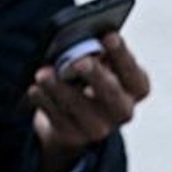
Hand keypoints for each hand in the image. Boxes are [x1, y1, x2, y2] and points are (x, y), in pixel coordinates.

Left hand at [31, 31, 150, 171]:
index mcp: (136, 87)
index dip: (121, 54)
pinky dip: (45, 103)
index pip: (133, 71)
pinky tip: (35, 90)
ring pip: (81, 109)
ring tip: (43, 73)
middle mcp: (123, 110)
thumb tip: (81, 42)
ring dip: (61, 89)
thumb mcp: (99, 64)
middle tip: (80, 61)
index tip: (109, 36)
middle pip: (111, 93)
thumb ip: (98, 54)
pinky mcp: (74, 135)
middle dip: (95, 75)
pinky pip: (59, 120)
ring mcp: (100, 127)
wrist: (74, 116)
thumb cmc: (89, 79)